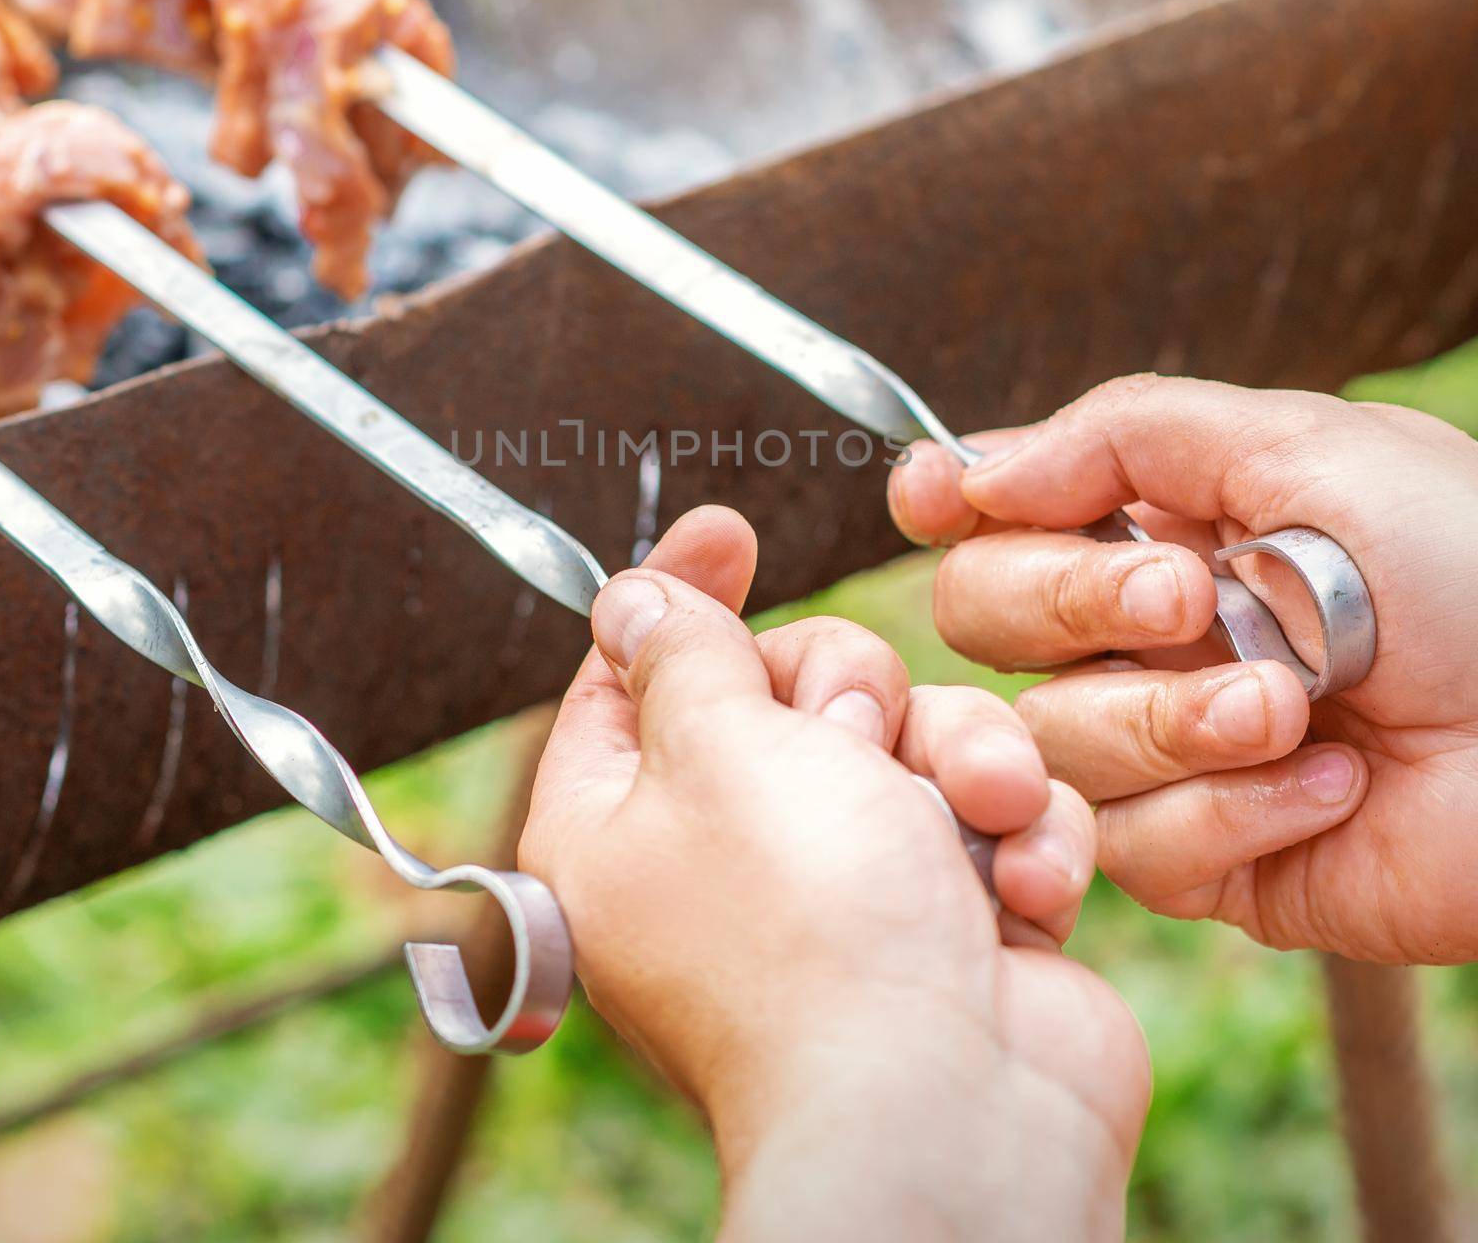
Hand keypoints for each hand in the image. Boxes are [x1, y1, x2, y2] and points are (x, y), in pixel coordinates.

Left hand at [522, 506, 1147, 1242]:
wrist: (952, 1114)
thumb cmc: (812, 929)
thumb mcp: (722, 746)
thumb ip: (684, 654)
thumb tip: (629, 600)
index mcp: (624, 824)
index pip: (628, 674)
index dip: (679, 594)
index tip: (726, 531)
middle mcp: (728, 857)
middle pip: (790, 688)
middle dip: (852, 693)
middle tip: (860, 743)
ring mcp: (847, 892)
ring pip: (909, 739)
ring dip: (958, 762)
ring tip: (975, 821)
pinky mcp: (952, 920)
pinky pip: (989, 812)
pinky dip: (1016, 838)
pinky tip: (1021, 894)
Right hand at [888, 373, 1477, 962]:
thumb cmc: (1470, 567)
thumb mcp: (1303, 447)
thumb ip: (1122, 433)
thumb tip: (967, 472)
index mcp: (1155, 525)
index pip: (993, 514)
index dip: (944, 503)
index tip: (933, 498)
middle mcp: (1135, 635)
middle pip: (980, 619)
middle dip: (1070, 604)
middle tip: (1190, 600)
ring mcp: (1160, 749)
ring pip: (1046, 741)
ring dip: (1171, 723)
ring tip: (1297, 710)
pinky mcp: (1202, 857)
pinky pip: (1128, 847)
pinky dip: (1229, 814)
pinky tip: (1330, 788)